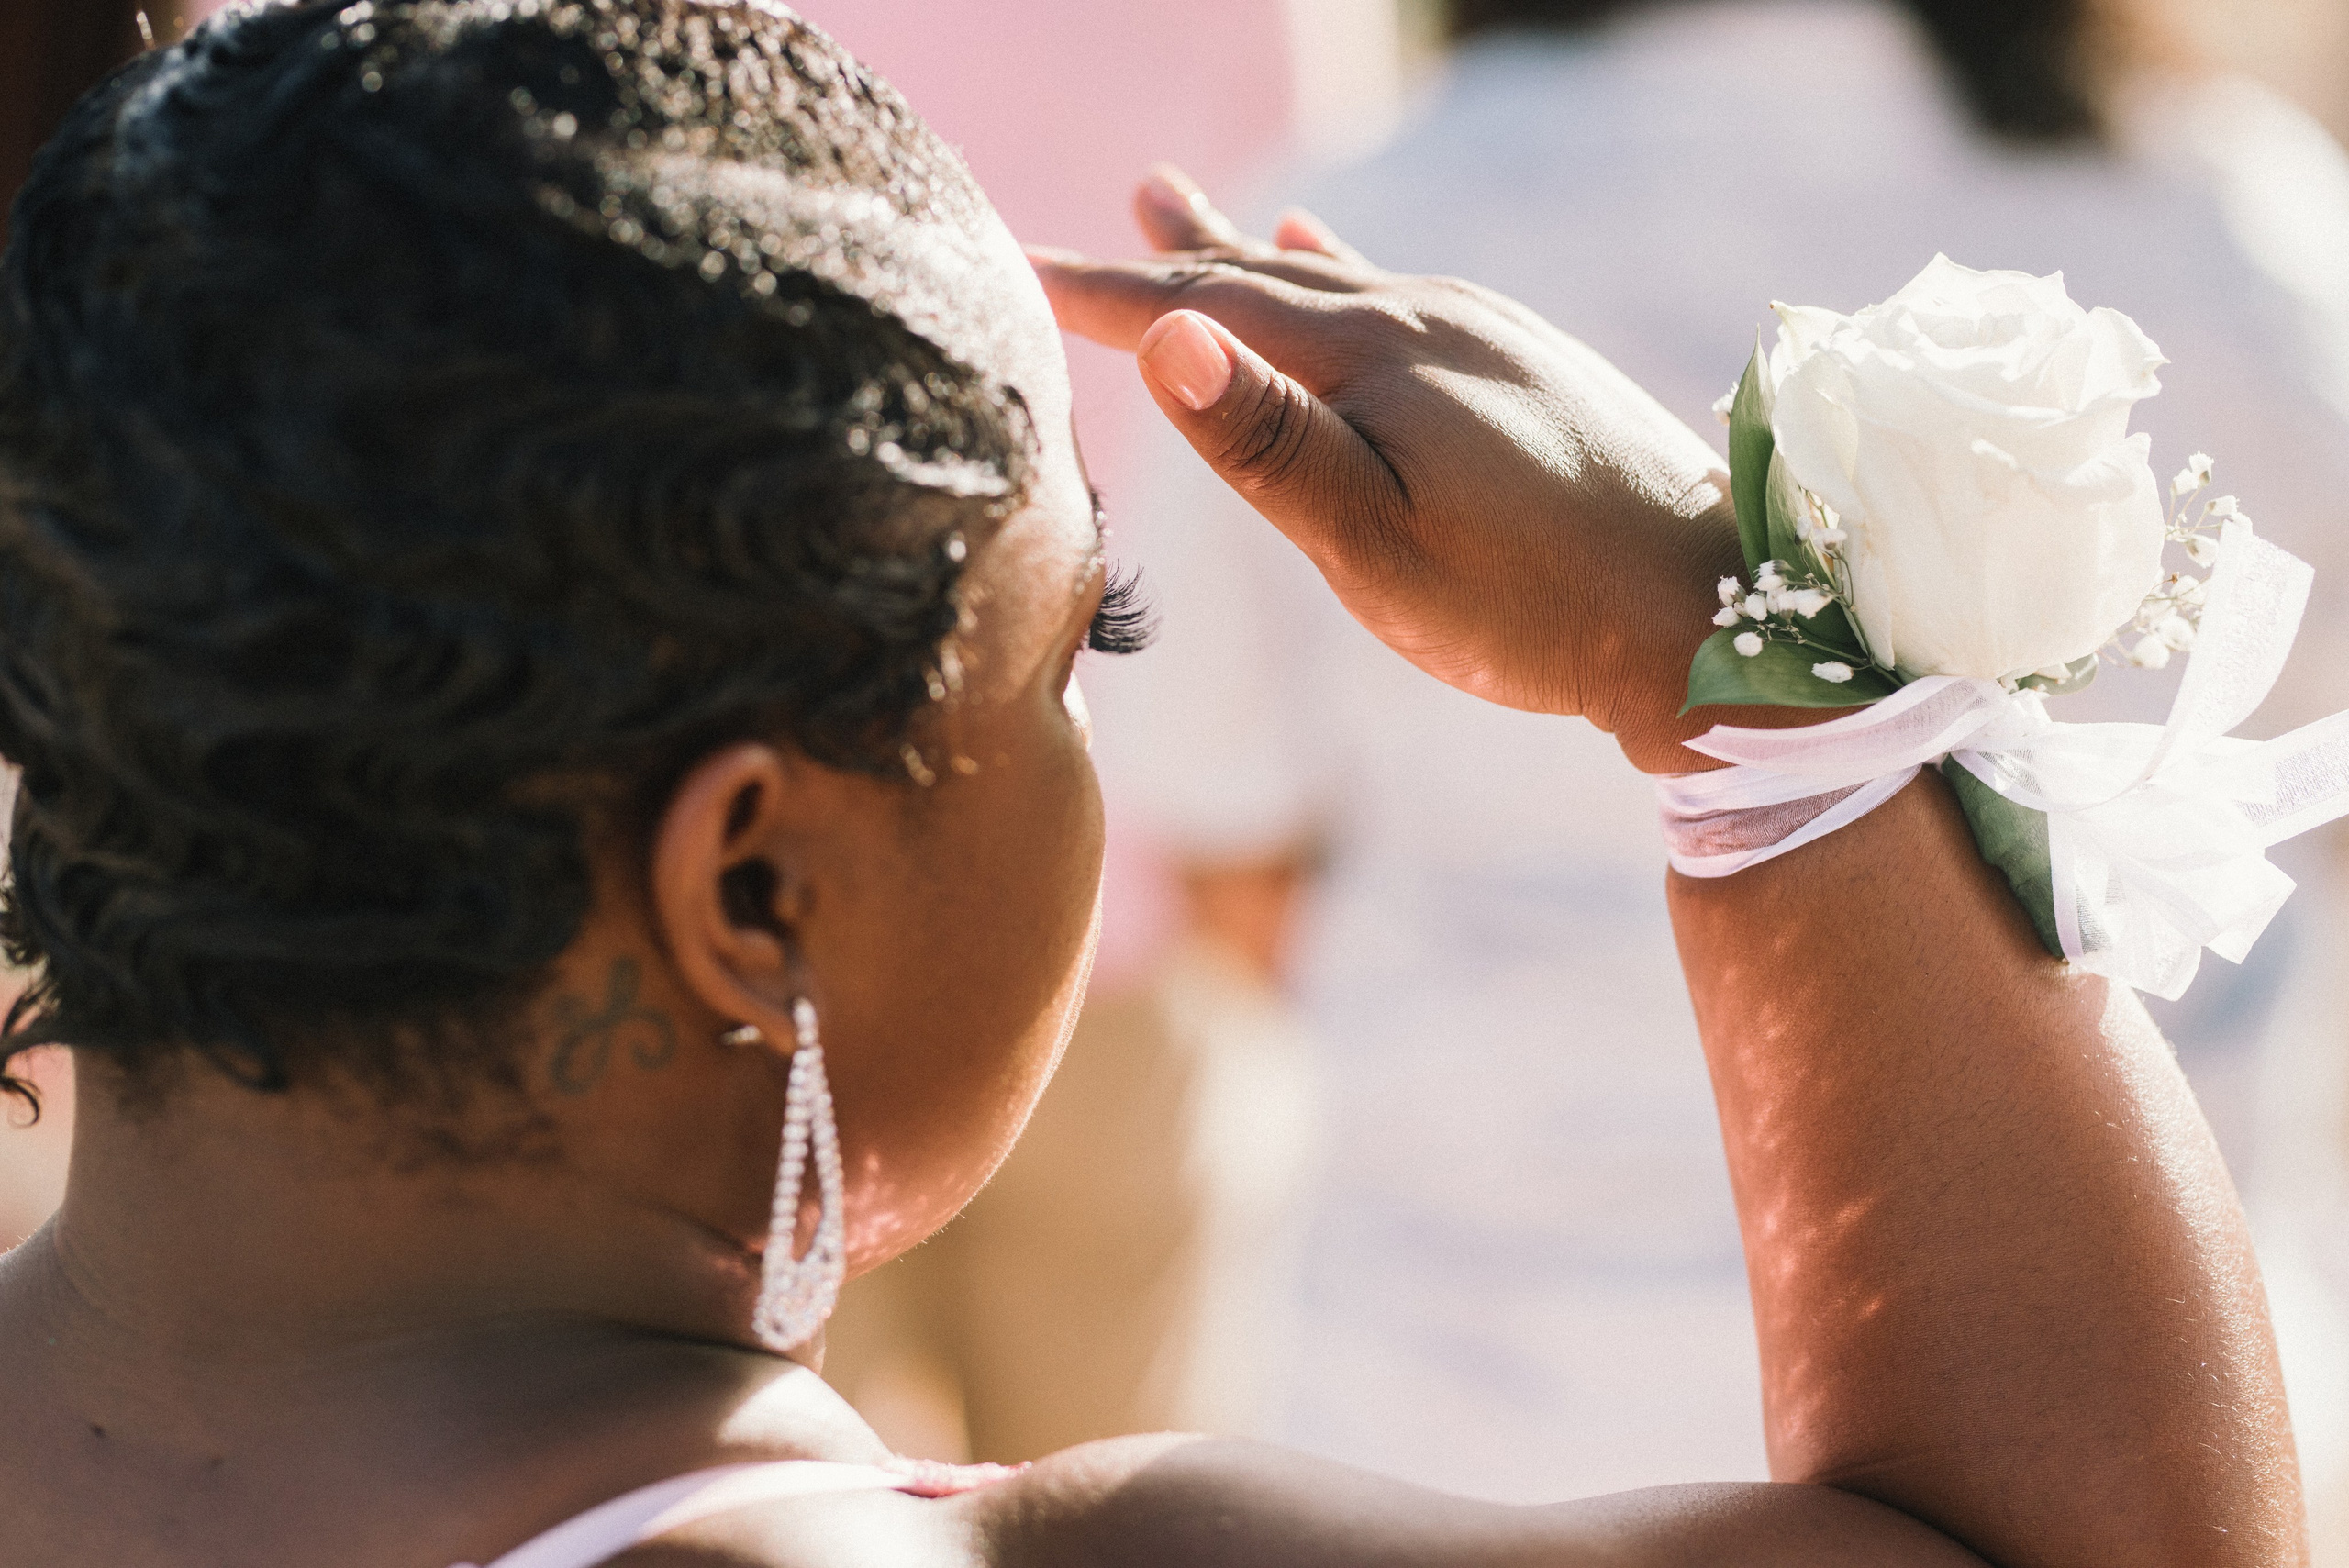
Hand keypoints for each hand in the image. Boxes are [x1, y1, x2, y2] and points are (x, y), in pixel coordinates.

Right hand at [1032, 168, 1786, 772]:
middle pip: (1255, 279)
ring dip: (1236, 251)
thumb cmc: (1532, 603)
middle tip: (1081, 214)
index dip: (1098, 294)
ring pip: (1324, 281)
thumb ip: (1269, 446)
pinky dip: (1332, 274)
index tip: (1009, 267)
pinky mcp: (1519, 363)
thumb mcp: (1378, 547)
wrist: (1712, 610)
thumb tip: (1163, 339)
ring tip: (1170, 202)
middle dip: (1159, 258)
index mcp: (1373, 358)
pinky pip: (1392, 294)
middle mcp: (1422, 318)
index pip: (1200, 312)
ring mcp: (1478, 334)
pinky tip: (1325, 261)